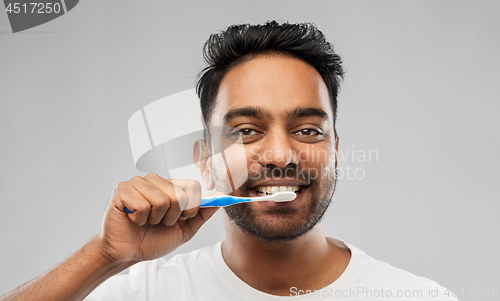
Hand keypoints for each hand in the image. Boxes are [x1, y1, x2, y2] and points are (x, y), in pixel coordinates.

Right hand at [97, 173, 220, 263]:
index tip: (182, 218)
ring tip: (146, 221)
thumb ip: (201, 213)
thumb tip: (221, 197)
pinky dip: (139, 219)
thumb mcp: (184, 229)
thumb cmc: (152, 240)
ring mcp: (138, 183)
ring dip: (155, 219)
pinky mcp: (122, 190)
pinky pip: (142, 205)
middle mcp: (155, 181)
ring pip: (161, 200)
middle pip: (179, 195)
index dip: (192, 207)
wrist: (127, 252)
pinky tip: (133, 219)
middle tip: (159, 222)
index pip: (193, 186)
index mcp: (171, 187)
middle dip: (172, 217)